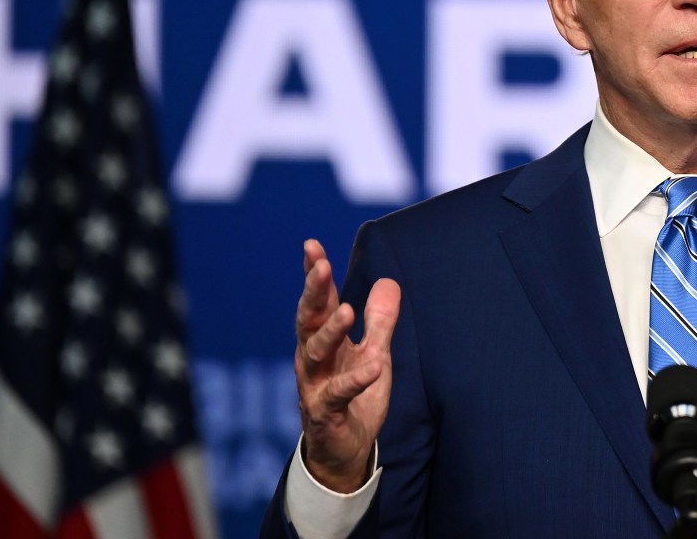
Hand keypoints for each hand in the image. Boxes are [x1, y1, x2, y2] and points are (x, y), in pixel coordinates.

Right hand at [294, 238, 401, 492]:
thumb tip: (389, 281)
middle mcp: (312, 359)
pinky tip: (374, 366)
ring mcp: (315, 385)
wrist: (346, 450)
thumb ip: (380, 322)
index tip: (311, 246)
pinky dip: (356, 379)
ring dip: (330, 331)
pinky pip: (339, 394)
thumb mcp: (374, 353)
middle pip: (308, 320)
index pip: (317, 302)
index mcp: (323, 341)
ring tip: (347, 309)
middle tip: (321, 266)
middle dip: (313, 292)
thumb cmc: (356, 397)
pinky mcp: (324, 413)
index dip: (313, 275)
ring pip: (315, 353)